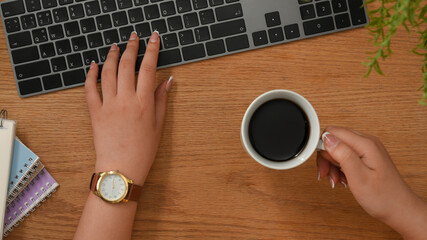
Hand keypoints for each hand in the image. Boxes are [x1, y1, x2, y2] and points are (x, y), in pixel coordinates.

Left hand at [85, 31, 172, 184]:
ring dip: (112, 56)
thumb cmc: (143, 151)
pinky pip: (90, 88)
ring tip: (115, 46)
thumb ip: (162, 100)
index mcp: (144, 103)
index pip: (149, 68)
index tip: (154, 38)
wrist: (121, 169)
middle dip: (131, 47)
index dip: (152, 50)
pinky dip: (91, 74)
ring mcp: (108, 105)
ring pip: (108, 72)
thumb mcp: (159, 125)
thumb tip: (168, 80)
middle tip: (134, 37)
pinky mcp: (95, 112)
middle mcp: (126, 100)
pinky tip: (94, 65)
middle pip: (127, 65)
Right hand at [317, 126, 426, 238]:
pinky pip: (345, 155)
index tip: (324, 165)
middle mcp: (367, 142)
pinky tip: (342, 178)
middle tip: (327, 175)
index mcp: (365, 144)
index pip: (332, 132)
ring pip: (338, 147)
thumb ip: (343, 154)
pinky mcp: (366, 156)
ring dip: (332, 164)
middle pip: (334, 139)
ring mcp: (367, 149)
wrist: (399, 209)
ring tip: (336, 180)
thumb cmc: (382, 197)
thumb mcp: (358, 177)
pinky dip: (339, 166)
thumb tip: (327, 138)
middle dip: (326, 157)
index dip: (322, 147)